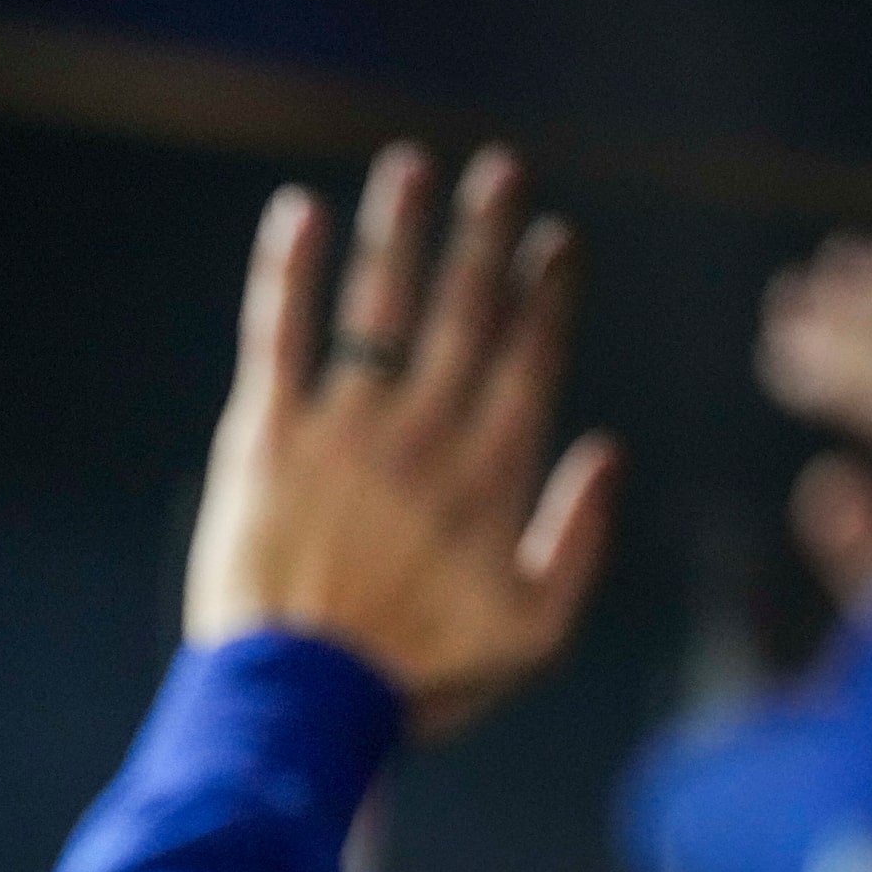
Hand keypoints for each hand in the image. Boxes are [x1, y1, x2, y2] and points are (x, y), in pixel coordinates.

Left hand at [184, 143, 620, 739]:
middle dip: (484, 237)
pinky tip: (296, 212)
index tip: (552, 238)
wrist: (301, 704)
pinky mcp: (265, 439)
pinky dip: (285, 273)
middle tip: (499, 170)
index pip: (528, 358)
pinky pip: (277, 338)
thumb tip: (607, 449)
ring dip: (398, 232)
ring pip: (378, 308)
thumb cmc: (420, 678)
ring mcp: (342, 431)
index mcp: (490, 475)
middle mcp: (422, 436)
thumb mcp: (535, 633)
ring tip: (411, 167)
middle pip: (462, 314)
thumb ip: (579, 540)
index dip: (542, 293)